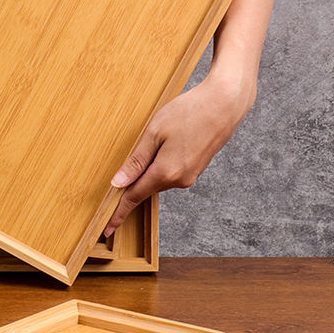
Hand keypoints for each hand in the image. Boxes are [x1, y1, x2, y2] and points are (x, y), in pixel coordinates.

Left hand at [104, 74, 255, 235]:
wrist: (225, 103)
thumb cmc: (189, 112)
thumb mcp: (154, 132)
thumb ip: (136, 160)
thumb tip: (119, 183)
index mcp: (166, 172)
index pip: (135, 197)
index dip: (119, 213)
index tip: (108, 228)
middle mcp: (179, 180)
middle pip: (146, 186)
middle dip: (132, 183)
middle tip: (116, 177)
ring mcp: (190, 175)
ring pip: (159, 177)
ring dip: (149, 167)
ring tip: (154, 140)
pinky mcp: (196, 168)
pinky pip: (170, 172)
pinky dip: (161, 164)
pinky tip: (165, 143)